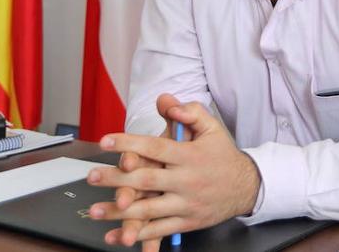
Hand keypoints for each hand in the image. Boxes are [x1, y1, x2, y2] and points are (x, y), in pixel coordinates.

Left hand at [88, 93, 261, 250]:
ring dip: (119, 212)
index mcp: (190, 156)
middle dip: (116, 179)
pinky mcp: (187, 222)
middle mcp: (187, 180)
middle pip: (147, 180)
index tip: (105, 141)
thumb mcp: (212, 127)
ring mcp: (186, 204)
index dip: (128, 143)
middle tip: (91, 176)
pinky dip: (138, 235)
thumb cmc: (223, 155)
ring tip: (95, 210)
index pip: (155, 147)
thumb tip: (167, 102)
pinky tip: (117, 236)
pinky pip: (159, 230)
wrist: (247, 186)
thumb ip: (189, 112)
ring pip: (149, 209)